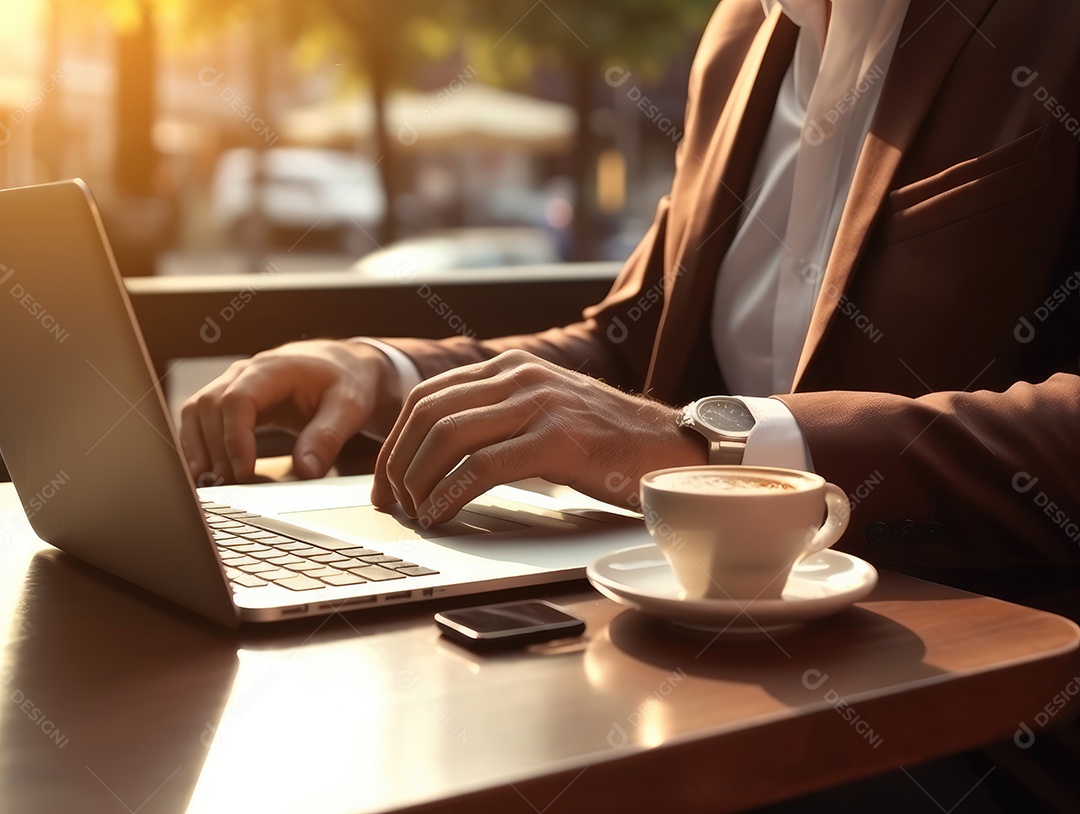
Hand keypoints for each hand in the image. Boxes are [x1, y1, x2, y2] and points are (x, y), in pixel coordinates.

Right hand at [180, 340, 398, 483]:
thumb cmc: (347, 383)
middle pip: (208, 406)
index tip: (243, 471)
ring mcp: (233, 384)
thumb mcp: (349, 408)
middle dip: (214, 448)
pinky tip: (207, 472)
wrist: (344, 367)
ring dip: (198, 447)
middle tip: (228, 485)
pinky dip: (198, 444)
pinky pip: (201, 419)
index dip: (234, 437)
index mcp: (273, 369)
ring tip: (212, 483)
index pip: (237, 400)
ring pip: (196, 411)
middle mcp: (245, 372)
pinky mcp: (230, 400)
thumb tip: (306, 471)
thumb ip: (327, 437)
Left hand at [370, 350, 705, 524]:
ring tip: (416, 513)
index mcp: (510, 368)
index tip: (384, 480)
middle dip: (397, 464)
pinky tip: (444, 514)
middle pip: (428, 414)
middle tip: (390, 503)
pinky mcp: (557, 440)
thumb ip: (498, 417)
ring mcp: (539, 404)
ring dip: (419, 481)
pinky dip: (451, 495)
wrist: (670, 447)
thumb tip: (440, 454)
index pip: (426, 396)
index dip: (394, 442)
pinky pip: (482, 467)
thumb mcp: (544, 412)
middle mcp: (520, 376)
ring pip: (448, 436)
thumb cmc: (607, 442)